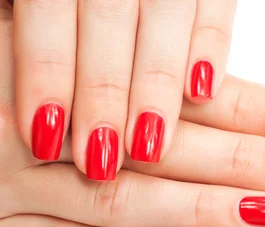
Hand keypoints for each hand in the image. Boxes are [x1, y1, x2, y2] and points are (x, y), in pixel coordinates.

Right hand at [0, 15, 264, 226]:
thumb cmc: (17, 91)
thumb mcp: (77, 67)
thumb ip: (145, 82)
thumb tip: (228, 99)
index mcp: (69, 69)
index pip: (174, 92)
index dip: (250, 110)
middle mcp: (41, 123)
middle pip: (159, 144)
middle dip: (241, 161)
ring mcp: (8, 181)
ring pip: (119, 198)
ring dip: (201, 210)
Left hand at [11, 0, 236, 178]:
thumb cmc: (76, 0)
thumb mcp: (31, 3)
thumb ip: (41, 27)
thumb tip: (37, 104)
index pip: (47, 9)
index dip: (45, 72)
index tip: (42, 132)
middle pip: (108, 17)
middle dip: (104, 92)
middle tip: (100, 156)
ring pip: (166, 16)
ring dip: (156, 88)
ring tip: (148, 146)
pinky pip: (216, 6)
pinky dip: (211, 48)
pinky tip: (201, 93)